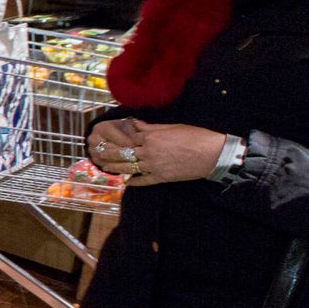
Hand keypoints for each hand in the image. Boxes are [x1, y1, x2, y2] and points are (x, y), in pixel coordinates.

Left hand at [89, 119, 225, 186]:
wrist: (211, 154)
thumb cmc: (195, 136)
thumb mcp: (172, 127)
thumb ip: (152, 128)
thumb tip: (136, 124)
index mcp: (151, 137)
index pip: (129, 137)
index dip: (119, 136)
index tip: (107, 135)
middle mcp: (148, 152)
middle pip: (123, 153)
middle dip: (108, 152)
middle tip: (97, 152)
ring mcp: (153, 167)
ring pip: (129, 168)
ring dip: (115, 167)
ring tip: (104, 166)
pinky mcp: (160, 178)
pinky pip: (143, 181)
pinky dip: (134, 182)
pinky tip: (127, 183)